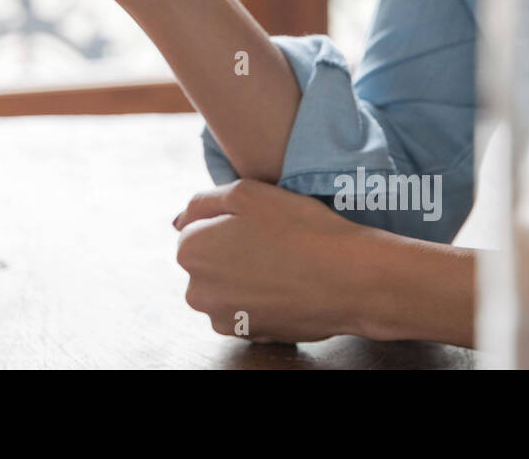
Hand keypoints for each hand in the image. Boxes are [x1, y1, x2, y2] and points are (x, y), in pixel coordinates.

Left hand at [174, 179, 386, 342]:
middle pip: (207, 261)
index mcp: (190, 252)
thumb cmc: (299, 229)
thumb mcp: (246, 192)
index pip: (194, 230)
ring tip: (282, 263)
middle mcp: (197, 291)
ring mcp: (222, 319)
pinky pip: (245, 309)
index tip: (258, 224)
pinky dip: (260, 298)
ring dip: (245, 275)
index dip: (227, 222)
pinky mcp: (248, 336)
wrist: (349, 279)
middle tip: (273, 242)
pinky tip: (287, 284)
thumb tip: (179, 221)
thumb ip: (203, 202)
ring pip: (226, 286)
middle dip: (230, 251)